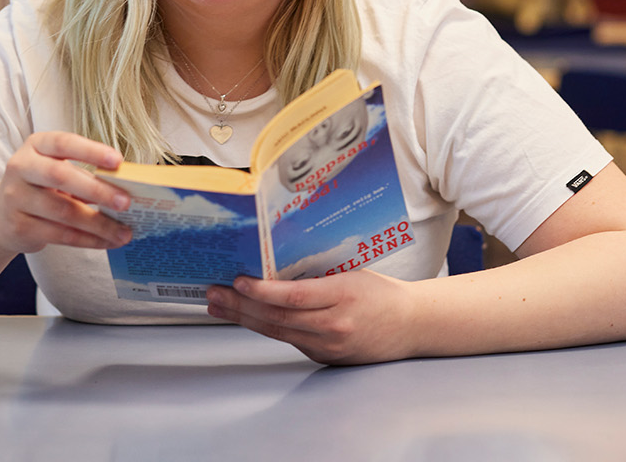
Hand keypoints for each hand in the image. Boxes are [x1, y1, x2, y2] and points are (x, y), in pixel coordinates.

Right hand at [0, 131, 131, 254]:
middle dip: (97, 190)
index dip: (91, 151)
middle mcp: (20, 167)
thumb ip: (84, 173)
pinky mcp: (18, 226)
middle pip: (60, 176)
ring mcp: (15, 198)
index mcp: (36, 146)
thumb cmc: (40, 187)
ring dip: (98, 224)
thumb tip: (124, 189)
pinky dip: (87, 240)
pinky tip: (106, 242)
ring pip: (63, 211)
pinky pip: (59, 235)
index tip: (118, 160)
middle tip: (126, 202)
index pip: (63, 142)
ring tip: (124, 232)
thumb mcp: (56, 170)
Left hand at [206, 271, 415, 364]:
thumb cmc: (382, 294)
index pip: (294, 297)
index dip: (262, 291)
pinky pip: (289, 339)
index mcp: (344, 296)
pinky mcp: (324, 357)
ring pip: (277, 332)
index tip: (238, 281)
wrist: (411, 326)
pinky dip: (265, 327)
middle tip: (213, 294)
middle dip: (240, 306)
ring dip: (244, 319)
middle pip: (278, 318)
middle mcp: (334, 325)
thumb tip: (274, 269)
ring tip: (219, 306)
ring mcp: (328, 345)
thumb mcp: (353, 275)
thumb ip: (318, 277)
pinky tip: (247, 317)